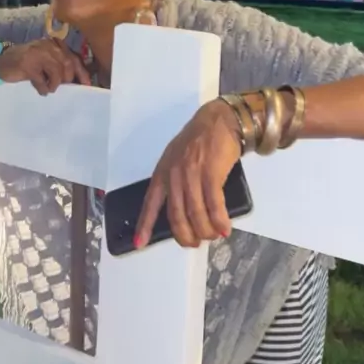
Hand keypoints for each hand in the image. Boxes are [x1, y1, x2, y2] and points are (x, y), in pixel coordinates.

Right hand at [0, 38, 90, 95]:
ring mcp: (37, 53)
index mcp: (55, 44)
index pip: (74, 58)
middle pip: (68, 64)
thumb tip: (78, 81)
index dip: (82, 73)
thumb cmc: (26, 64)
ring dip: (55, 84)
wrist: (0, 62)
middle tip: (61, 87)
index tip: (87, 86)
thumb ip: (60, 67)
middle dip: (68, 79)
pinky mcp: (28, 64)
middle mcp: (48, 46)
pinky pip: (42, 80)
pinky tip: (40, 91)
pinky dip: (43, 88)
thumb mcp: (46, 62)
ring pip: (57, 71)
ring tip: (49, 89)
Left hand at [135, 100, 241, 247]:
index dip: (144, 224)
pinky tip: (225, 228)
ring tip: (214, 235)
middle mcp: (174, 175)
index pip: (150, 202)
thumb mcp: (177, 158)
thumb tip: (183, 208)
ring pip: (195, 213)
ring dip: (206, 230)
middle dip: (185, 235)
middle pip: (176, 215)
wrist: (220, 121)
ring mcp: (191, 174)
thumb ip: (176, 179)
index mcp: (163, 172)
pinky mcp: (211, 173)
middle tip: (195, 243)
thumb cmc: (200, 140)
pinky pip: (213, 205)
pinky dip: (219, 220)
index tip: (138, 243)